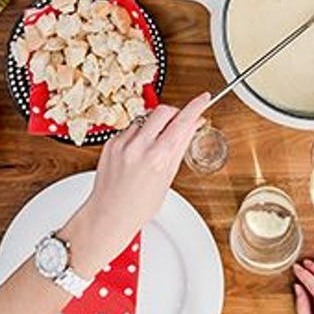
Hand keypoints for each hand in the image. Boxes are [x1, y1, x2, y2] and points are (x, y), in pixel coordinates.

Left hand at [61, 93, 208, 274]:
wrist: (109, 214)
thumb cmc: (139, 205)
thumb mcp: (167, 177)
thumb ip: (180, 147)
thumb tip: (193, 126)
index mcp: (157, 158)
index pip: (182, 122)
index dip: (196, 106)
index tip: (204, 98)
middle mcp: (138, 147)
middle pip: (163, 110)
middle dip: (174, 112)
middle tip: (179, 122)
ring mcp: (122, 143)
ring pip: (145, 118)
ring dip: (154, 125)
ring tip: (153, 146)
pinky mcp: (110, 143)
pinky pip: (130, 128)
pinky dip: (138, 134)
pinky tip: (137, 152)